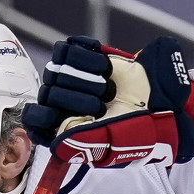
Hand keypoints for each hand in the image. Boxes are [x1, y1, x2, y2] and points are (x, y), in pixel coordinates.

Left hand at [20, 35, 193, 167]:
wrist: (158, 103)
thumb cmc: (135, 129)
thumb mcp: (111, 144)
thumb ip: (80, 144)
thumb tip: (54, 140)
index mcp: (60, 130)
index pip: (35, 119)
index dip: (50, 115)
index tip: (77, 115)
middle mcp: (60, 105)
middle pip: (48, 92)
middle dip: (79, 97)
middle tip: (104, 103)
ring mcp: (68, 80)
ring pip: (56, 68)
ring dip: (85, 77)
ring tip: (106, 87)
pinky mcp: (80, 58)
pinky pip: (68, 49)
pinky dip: (87, 56)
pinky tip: (104, 68)